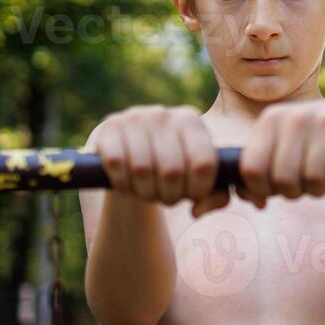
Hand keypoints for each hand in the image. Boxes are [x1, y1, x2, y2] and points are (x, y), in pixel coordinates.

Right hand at [92, 105, 230, 217]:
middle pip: (172, 171)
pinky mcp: (109, 126)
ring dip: (145, 192)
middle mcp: (164, 114)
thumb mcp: (198, 177)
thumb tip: (198, 211)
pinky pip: (117, 163)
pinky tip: (127, 183)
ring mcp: (135, 117)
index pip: (204, 164)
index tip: (190, 195)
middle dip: (169, 195)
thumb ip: (215, 196)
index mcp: (192, 121)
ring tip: (148, 192)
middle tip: (166, 197)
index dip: (197, 190)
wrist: (129, 150)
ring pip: (142, 170)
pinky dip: (122, 183)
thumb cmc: (172, 167)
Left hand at [237, 100, 324, 207]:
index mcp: (271, 119)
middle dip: (295, 192)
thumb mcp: (280, 155)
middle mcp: (295, 115)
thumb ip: (257, 178)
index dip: (262, 189)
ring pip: (313, 178)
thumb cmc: (310, 150)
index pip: (252, 168)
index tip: (275, 190)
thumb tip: (257, 202)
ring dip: (320, 189)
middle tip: (305, 185)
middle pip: (283, 179)